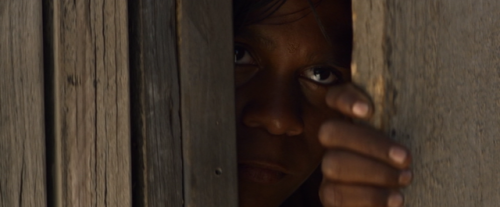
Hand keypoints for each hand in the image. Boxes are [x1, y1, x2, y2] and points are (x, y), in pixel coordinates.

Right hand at [318, 84, 411, 206]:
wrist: (402, 194)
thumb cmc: (406, 166)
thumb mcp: (406, 140)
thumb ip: (400, 123)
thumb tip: (417, 104)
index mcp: (351, 119)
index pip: (334, 97)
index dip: (345, 100)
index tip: (369, 111)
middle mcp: (333, 141)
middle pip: (331, 132)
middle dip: (370, 145)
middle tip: (405, 157)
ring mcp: (327, 167)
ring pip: (333, 163)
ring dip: (374, 173)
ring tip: (405, 179)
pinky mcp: (329, 194)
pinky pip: (337, 196)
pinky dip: (369, 198)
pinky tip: (395, 199)